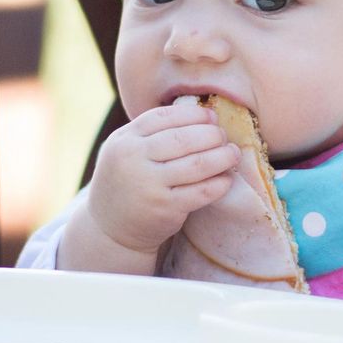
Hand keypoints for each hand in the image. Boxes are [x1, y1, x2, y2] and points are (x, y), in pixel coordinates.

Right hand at [83, 101, 240, 257]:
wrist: (109, 228)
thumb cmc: (127, 182)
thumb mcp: (126, 151)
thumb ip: (151, 134)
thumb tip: (201, 115)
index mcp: (124, 139)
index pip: (165, 117)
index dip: (193, 114)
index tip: (211, 117)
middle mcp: (133, 159)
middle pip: (183, 138)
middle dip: (212, 135)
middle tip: (224, 137)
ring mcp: (148, 184)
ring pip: (197, 163)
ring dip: (222, 157)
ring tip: (233, 154)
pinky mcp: (164, 208)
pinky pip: (202, 191)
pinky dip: (219, 183)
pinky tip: (227, 179)